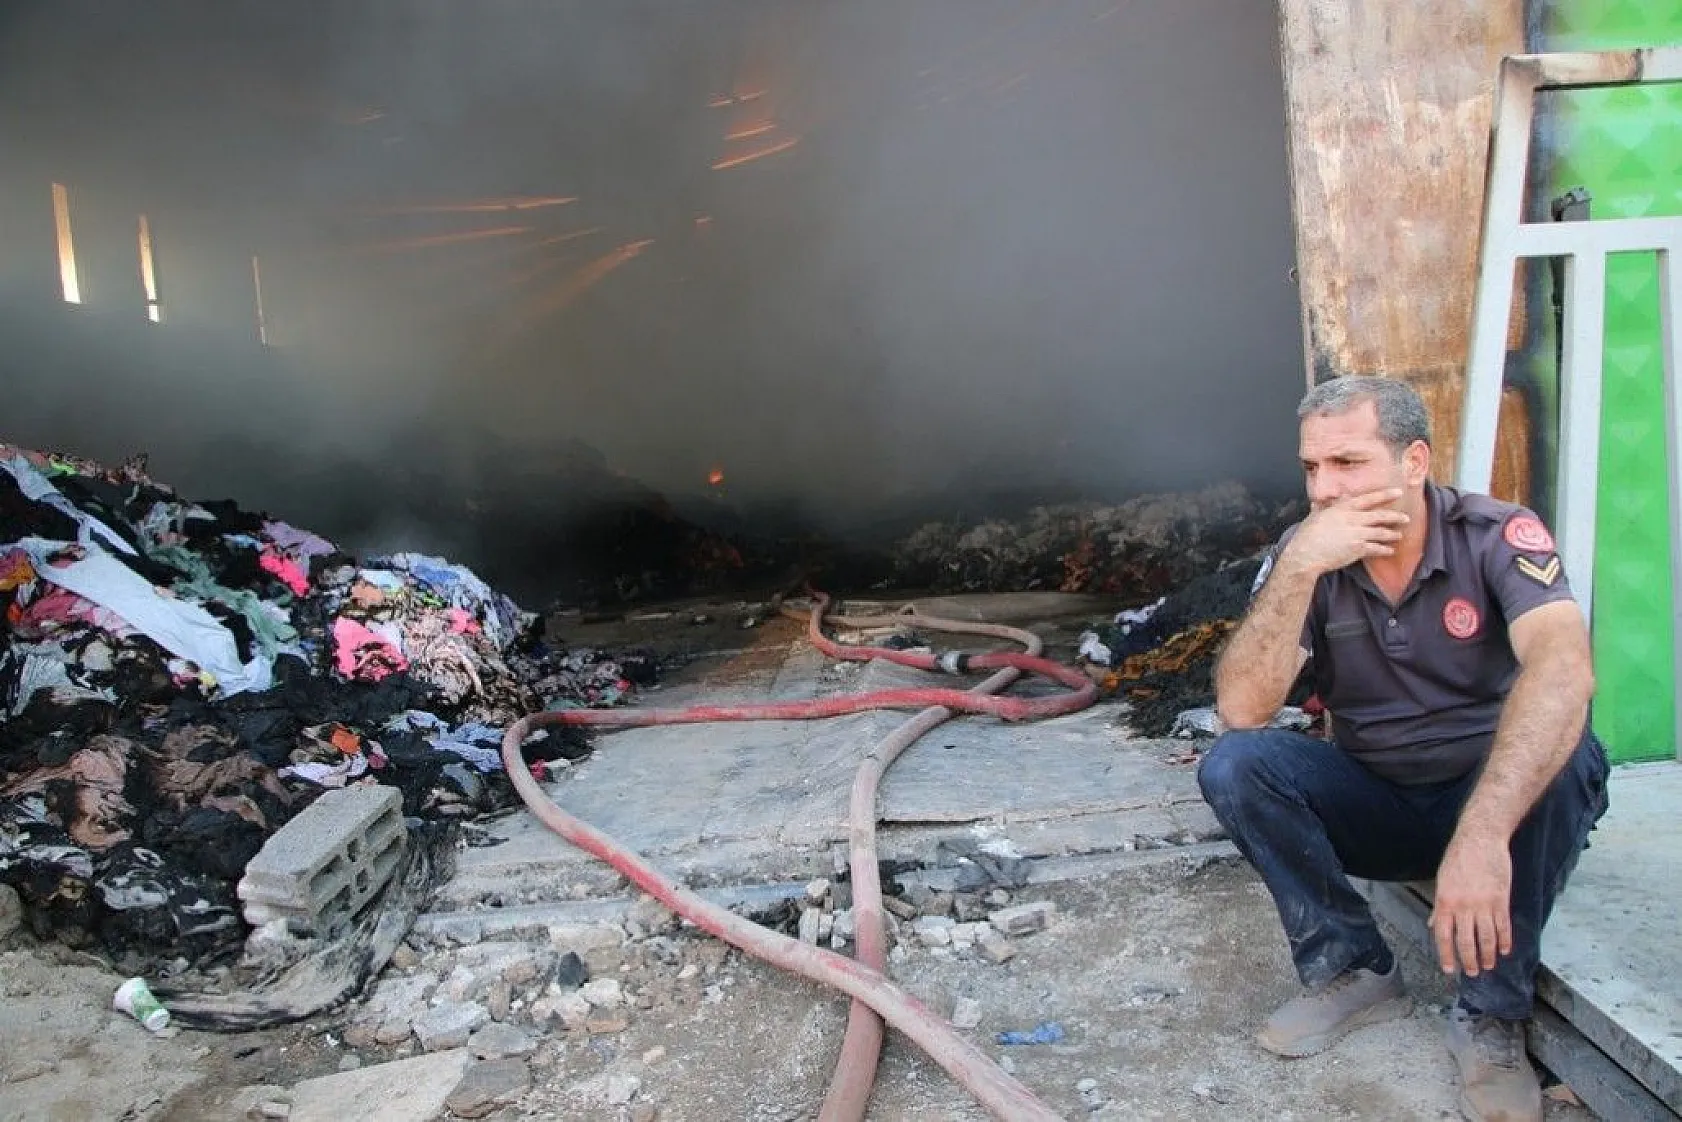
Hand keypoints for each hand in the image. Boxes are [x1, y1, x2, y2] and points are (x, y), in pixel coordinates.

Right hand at [1282, 489, 1408, 575]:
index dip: (1385, 495)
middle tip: (1406, 517)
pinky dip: (1385, 549)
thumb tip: (1320, 502)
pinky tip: (1390, 550)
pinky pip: (1376, 548)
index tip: (1397, 492)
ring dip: (1392, 534)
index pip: (1368, 499)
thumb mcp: (1314, 516)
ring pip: (1381, 532)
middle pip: (1379, 516)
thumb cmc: (1306, 536)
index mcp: (1342, 509)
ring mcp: (1356, 534)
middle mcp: (1352, 519)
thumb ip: (1322, 507)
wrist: (1305, 554)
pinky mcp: (1357, 549)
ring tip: (1398, 535)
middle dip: (1395, 516)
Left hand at [1429, 834, 1512, 975]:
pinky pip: (1503, 926)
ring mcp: (1483, 904)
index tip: (1450, 969)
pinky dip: (1504, 940)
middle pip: (1466, 941)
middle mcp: (1463, 906)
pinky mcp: (1501, 899)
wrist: (1480, 839)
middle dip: (1470, 960)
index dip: (1446, 955)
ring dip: (1488, 955)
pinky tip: (1504, 950)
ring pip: (1486, 937)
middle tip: (1473, 972)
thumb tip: (1434, 925)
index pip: (1443, 935)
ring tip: (1489, 965)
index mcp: (1445, 901)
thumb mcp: (1442, 880)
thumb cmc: (1458, 858)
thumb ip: (1440, 906)